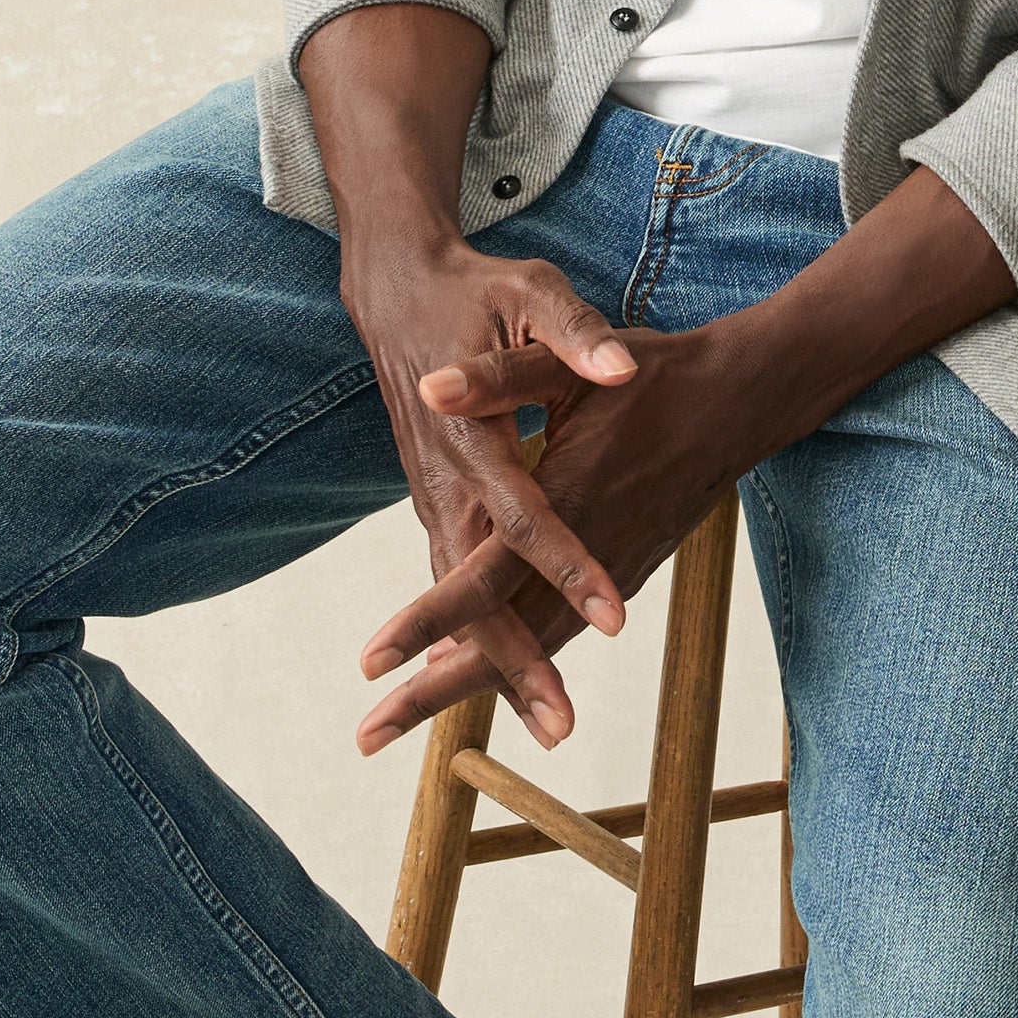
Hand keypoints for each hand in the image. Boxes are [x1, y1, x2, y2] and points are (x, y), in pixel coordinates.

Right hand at [342, 231, 641, 749]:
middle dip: (516, 660)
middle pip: (479, 588)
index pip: (523, 515)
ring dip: (495, 665)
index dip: (567, 564)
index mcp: (473, 434)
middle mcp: (446, 481)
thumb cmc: (476, 291)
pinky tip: (509, 682)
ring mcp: (435, 499)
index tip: (611, 614)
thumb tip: (617, 367)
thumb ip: (572, 337)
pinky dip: (477, 637)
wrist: (400, 290)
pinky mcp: (439, 504)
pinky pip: (457, 584)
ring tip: (551, 726)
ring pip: (462, 600)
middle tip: (561, 725)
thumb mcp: (532, 294)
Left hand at [353, 315, 792, 754]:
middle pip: (499, 638)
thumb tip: (430, 388)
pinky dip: (523, 665)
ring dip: (472, 687)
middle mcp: (585, 554)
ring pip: (534, 646)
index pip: (482, 577)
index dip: (426, 621)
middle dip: (431, 692)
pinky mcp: (627, 572)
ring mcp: (611, 572)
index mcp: (561, 502)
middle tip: (366, 737)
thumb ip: (499, 379)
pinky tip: (487, 677)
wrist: (741, 399)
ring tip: (406, 720)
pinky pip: (563, 632)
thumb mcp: (570, 362)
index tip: (369, 661)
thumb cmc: (656, 375)